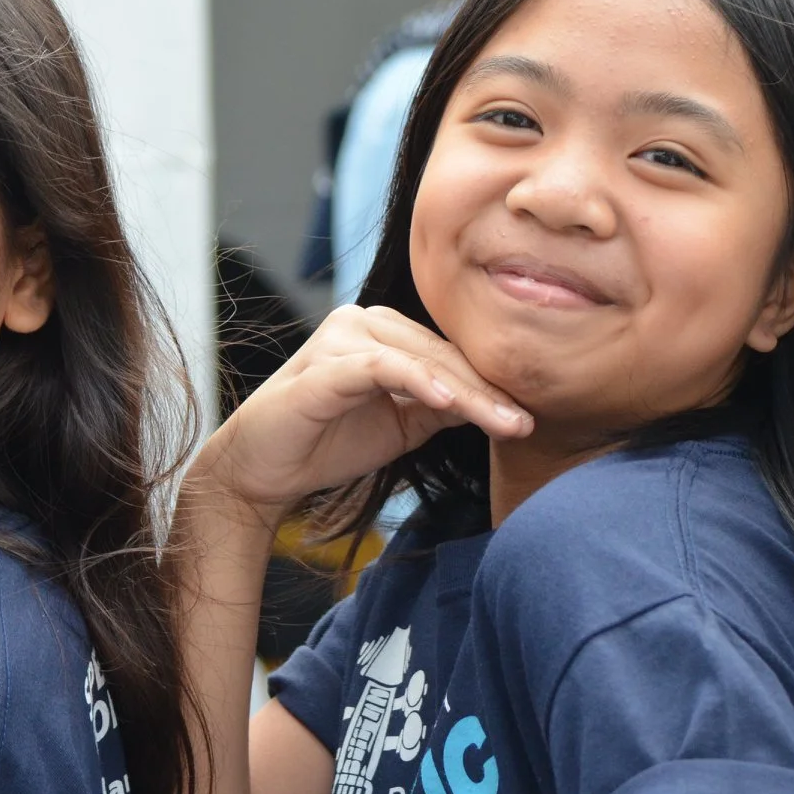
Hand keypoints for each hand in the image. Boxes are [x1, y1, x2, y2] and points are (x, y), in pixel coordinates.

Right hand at [194, 305, 530, 515]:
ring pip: (420, 359)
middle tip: (528, 423)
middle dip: (488, 392)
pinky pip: (381, 366)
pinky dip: (417, 381)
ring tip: (503, 420)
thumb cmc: (329, 442)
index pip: (451, 356)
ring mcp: (341, 339)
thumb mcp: (403, 425)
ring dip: (464, 392)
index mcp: (384, 331)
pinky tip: (449, 402)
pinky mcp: (324, 365)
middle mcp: (363, 322)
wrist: (263, 471)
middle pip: (441, 355)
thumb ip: (444, 407)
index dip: (492, 386)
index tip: (531, 418)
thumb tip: (503, 404)